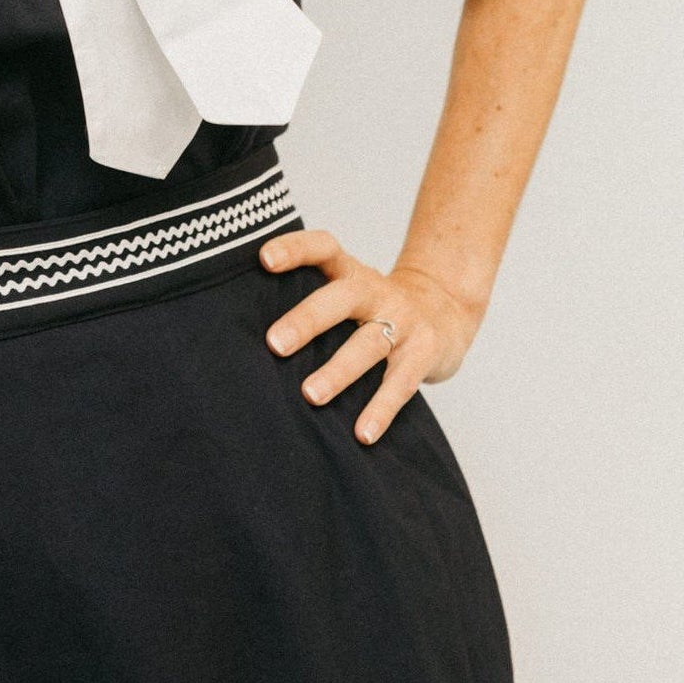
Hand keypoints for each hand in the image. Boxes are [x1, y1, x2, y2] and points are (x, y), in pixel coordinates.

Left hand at [260, 232, 484, 444]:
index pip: (323, 248)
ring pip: (368, 345)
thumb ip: (308, 298)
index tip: (264, 259)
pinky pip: (401, 384)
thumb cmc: (374, 306)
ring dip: (339, 371)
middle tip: (275, 344)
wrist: (446, 308)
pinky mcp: (424, 353)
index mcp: (349, 273)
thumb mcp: (347, 288)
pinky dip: (381, 409)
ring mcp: (402, 322)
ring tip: (311, 395)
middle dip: (308, 320)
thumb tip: (237, 328)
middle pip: (340, 300)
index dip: (295, 249)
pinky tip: (362, 434)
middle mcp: (375, 292)